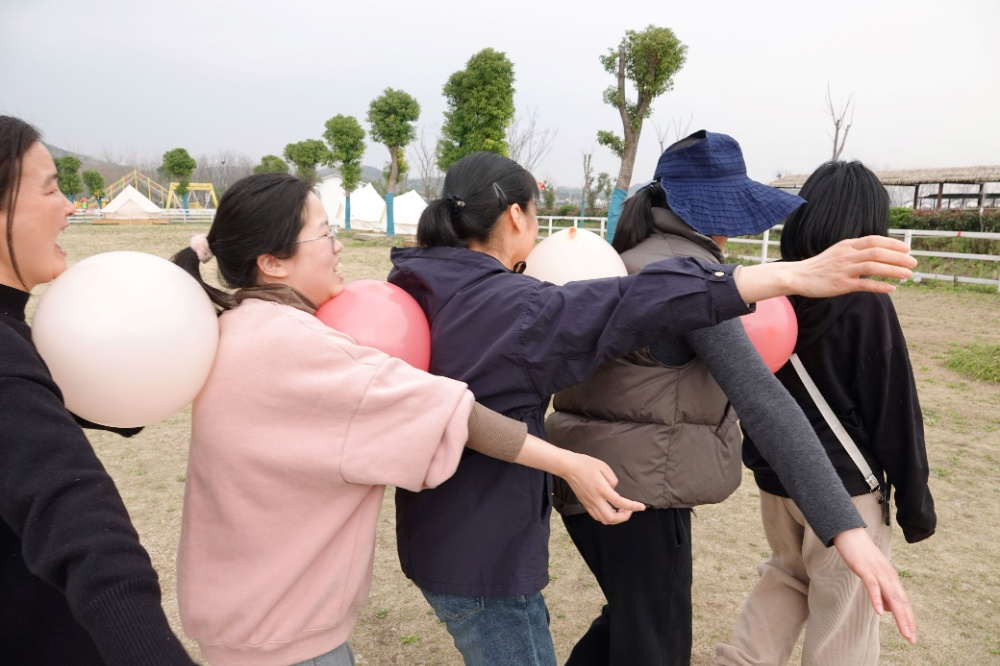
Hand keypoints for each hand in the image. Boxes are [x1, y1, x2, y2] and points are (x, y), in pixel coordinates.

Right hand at [558, 453, 645, 524]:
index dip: (633, 506)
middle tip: (628, 510)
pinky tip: (609, 509)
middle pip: (611, 518)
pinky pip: (596, 516)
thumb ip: (613, 480)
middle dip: (623, 517)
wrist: (568, 467)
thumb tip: (615, 489)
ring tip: (620, 510)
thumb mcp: (603, 467)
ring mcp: (589, 503)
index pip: (620, 503)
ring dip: (615, 518)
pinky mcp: (585, 504)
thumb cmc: (586, 464)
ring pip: (603, 520)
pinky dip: (606, 517)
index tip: (641, 507)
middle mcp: (595, 499)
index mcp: (601, 489)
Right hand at [734, 236, 916, 303]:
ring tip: (908, 275)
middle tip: (913, 262)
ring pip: (873, 266)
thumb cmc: (819, 266)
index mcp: (847, 245)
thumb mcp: (837, 252)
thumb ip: (855, 251)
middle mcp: (846, 255)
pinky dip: (880, 286)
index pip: (874, 240)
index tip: (906, 249)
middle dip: (898, 257)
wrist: (797, 276)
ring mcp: (843, 270)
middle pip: (877, 252)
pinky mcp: (840, 284)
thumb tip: (875, 252)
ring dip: (893, 270)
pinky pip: (864, 284)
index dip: (892, 243)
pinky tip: (892, 289)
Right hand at [833, 527, 916, 643]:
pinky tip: (879, 612)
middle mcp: (888, 576)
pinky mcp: (865, 568)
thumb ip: (882, 590)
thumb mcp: (873, 573)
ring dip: (899, 616)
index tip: (911, 635)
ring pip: (891, 596)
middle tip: (912, 639)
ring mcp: (878, 572)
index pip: (903, 601)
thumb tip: (887, 609)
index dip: (908, 618)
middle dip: (907, 622)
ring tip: (904, 631)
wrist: (849, 532)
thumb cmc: (860, 553)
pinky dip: (877, 599)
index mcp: (891, 577)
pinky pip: (873, 586)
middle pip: (901, 602)